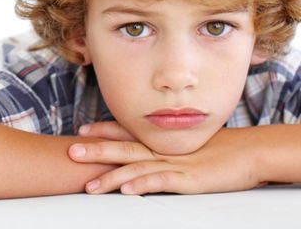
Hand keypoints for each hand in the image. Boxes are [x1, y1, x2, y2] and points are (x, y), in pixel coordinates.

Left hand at [68, 122, 264, 194]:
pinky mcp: (188, 179)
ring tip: (90, 186)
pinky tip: (127, 190)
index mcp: (160, 140)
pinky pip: (161, 182)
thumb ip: (163, 147)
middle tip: (72, 150)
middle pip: (123, 148)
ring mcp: (174, 163)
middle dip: (96, 150)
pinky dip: (143, 185)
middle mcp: (162, 149)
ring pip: (136, 168)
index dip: (103, 130)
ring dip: (111, 177)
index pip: (127, 132)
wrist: (248, 152)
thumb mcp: (185, 146)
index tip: (81, 129)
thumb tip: (144, 151)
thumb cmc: (217, 150)